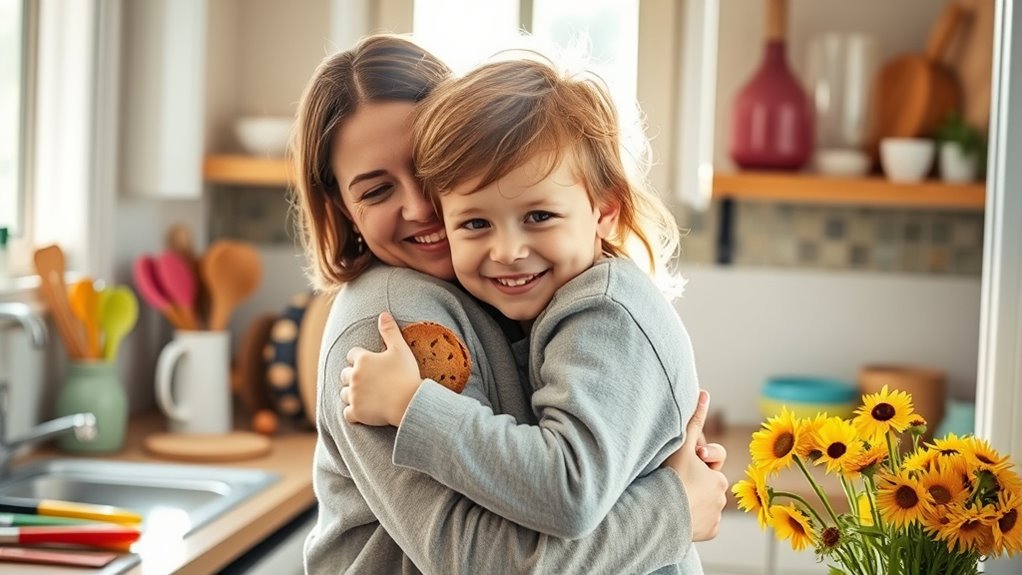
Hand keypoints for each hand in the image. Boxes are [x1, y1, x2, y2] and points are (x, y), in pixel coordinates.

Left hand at [340, 312, 421, 426]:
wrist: (409, 402)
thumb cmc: (406, 374)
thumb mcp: (401, 349)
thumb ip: (390, 331)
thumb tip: (383, 314)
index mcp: (362, 360)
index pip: (352, 354)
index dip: (361, 358)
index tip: (371, 362)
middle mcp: (354, 376)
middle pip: (345, 374)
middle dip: (353, 375)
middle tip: (368, 379)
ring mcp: (354, 395)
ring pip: (344, 393)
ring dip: (351, 393)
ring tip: (365, 395)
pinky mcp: (356, 412)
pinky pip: (347, 413)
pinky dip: (352, 412)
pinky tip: (362, 410)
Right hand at [661, 390, 728, 541]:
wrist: (660, 514)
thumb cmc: (671, 476)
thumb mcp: (682, 444)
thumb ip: (694, 419)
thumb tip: (704, 393)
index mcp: (719, 478)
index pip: (710, 465)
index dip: (697, 461)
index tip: (683, 464)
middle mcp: (722, 499)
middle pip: (707, 486)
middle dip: (694, 483)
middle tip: (674, 482)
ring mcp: (715, 518)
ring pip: (705, 506)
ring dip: (693, 502)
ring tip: (672, 500)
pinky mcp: (708, 534)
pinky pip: (702, 525)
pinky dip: (693, 521)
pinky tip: (679, 516)